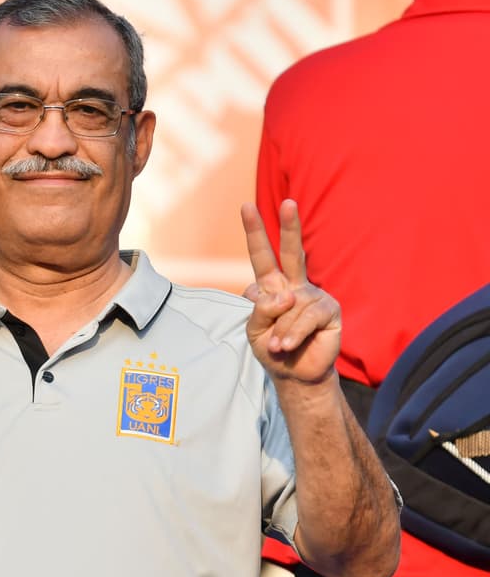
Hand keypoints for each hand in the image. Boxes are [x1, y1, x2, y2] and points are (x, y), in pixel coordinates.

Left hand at [240, 199, 339, 384]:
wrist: (294, 374)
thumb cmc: (272, 348)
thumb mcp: (255, 330)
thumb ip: (262, 310)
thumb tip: (287, 295)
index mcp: (272, 286)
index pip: (262, 255)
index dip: (254, 232)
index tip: (246, 206)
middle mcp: (294, 285)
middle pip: (292, 252)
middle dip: (290, 227)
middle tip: (288, 202)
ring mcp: (314, 296)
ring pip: (290, 306)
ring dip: (280, 330)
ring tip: (278, 345)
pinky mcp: (330, 311)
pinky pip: (306, 318)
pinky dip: (293, 334)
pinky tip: (288, 345)